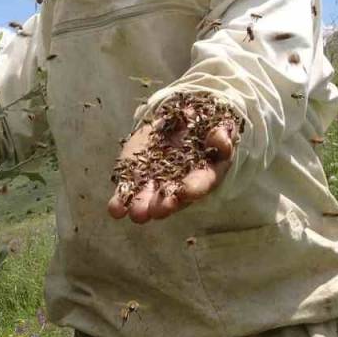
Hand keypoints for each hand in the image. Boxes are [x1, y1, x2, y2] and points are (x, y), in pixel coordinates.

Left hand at [108, 107, 237, 223]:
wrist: (179, 123)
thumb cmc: (205, 129)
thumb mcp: (218, 127)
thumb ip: (221, 135)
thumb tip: (220, 139)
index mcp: (205, 174)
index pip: (201, 183)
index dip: (194, 187)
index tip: (186, 191)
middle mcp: (179, 185)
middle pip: (173, 198)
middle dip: (165, 205)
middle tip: (158, 210)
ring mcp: (156, 184)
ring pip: (149, 200)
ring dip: (142, 207)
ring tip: (136, 213)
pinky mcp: (135, 177)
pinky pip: (127, 192)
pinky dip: (120, 202)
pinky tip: (115, 209)